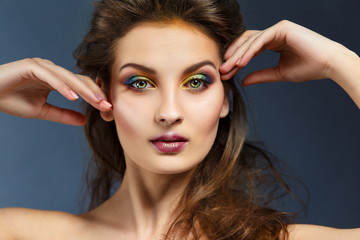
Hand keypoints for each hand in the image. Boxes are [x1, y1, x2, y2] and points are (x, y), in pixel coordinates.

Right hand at [0, 58, 111, 124]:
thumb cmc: (11, 100)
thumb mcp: (42, 111)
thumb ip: (63, 115)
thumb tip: (83, 121)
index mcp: (56, 79)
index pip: (80, 87)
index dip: (94, 97)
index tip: (108, 110)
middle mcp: (52, 71)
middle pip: (79, 80)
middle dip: (95, 93)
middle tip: (108, 106)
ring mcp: (42, 66)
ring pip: (68, 77)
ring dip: (83, 90)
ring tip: (96, 102)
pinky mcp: (31, 66)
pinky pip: (50, 77)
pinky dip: (62, 86)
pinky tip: (73, 96)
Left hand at [219, 20, 342, 84]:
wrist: (328, 65)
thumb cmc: (308, 68)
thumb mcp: (279, 73)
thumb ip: (261, 75)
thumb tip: (243, 81)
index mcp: (272, 42)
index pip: (248, 49)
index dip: (235, 61)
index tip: (226, 74)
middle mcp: (273, 34)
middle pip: (245, 42)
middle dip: (232, 56)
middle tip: (222, 70)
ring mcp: (277, 29)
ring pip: (250, 40)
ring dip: (237, 54)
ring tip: (228, 68)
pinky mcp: (282, 28)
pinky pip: (260, 39)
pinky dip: (249, 51)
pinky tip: (241, 62)